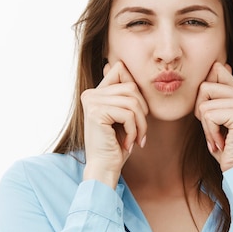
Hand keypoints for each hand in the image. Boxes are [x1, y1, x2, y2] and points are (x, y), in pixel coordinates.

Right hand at [81, 61, 148, 187]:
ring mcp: (91, 102)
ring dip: (140, 124)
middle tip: (140, 132)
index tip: (136, 114)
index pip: (119, 69)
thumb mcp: (122, 116)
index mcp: (94, 92)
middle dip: (142, 111)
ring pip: (132, 101)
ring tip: (136, 138)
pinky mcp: (96, 112)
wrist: (104, 168)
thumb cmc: (116, 145)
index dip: (134, 87)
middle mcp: (90, 94)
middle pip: (131, 87)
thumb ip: (122, 94)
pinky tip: (128, 143)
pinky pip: (128, 114)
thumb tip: (119, 64)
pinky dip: (134, 130)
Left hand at [195, 62, 232, 171]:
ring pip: (204, 104)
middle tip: (216, 129)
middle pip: (204, 87)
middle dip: (202, 112)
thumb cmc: (224, 144)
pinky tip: (222, 141)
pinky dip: (210, 132)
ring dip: (206, 126)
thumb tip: (217, 64)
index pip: (217, 69)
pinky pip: (208, 115)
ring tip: (219, 136)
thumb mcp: (216, 116)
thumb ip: (216, 94)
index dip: (205, 91)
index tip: (213, 114)